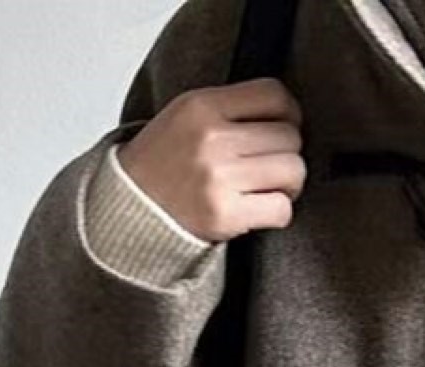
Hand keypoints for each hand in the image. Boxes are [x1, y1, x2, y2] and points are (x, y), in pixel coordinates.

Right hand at [116, 77, 305, 240]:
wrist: (131, 205)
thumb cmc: (165, 162)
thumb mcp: (187, 114)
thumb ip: (231, 107)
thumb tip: (288, 115)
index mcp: (203, 105)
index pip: (274, 95)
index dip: (289, 114)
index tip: (282, 128)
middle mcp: (212, 138)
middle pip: (290, 137)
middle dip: (287, 153)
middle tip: (270, 166)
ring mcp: (219, 177)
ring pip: (293, 171)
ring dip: (288, 184)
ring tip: (267, 187)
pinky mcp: (225, 215)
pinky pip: (281, 209)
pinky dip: (278, 212)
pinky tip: (259, 209)